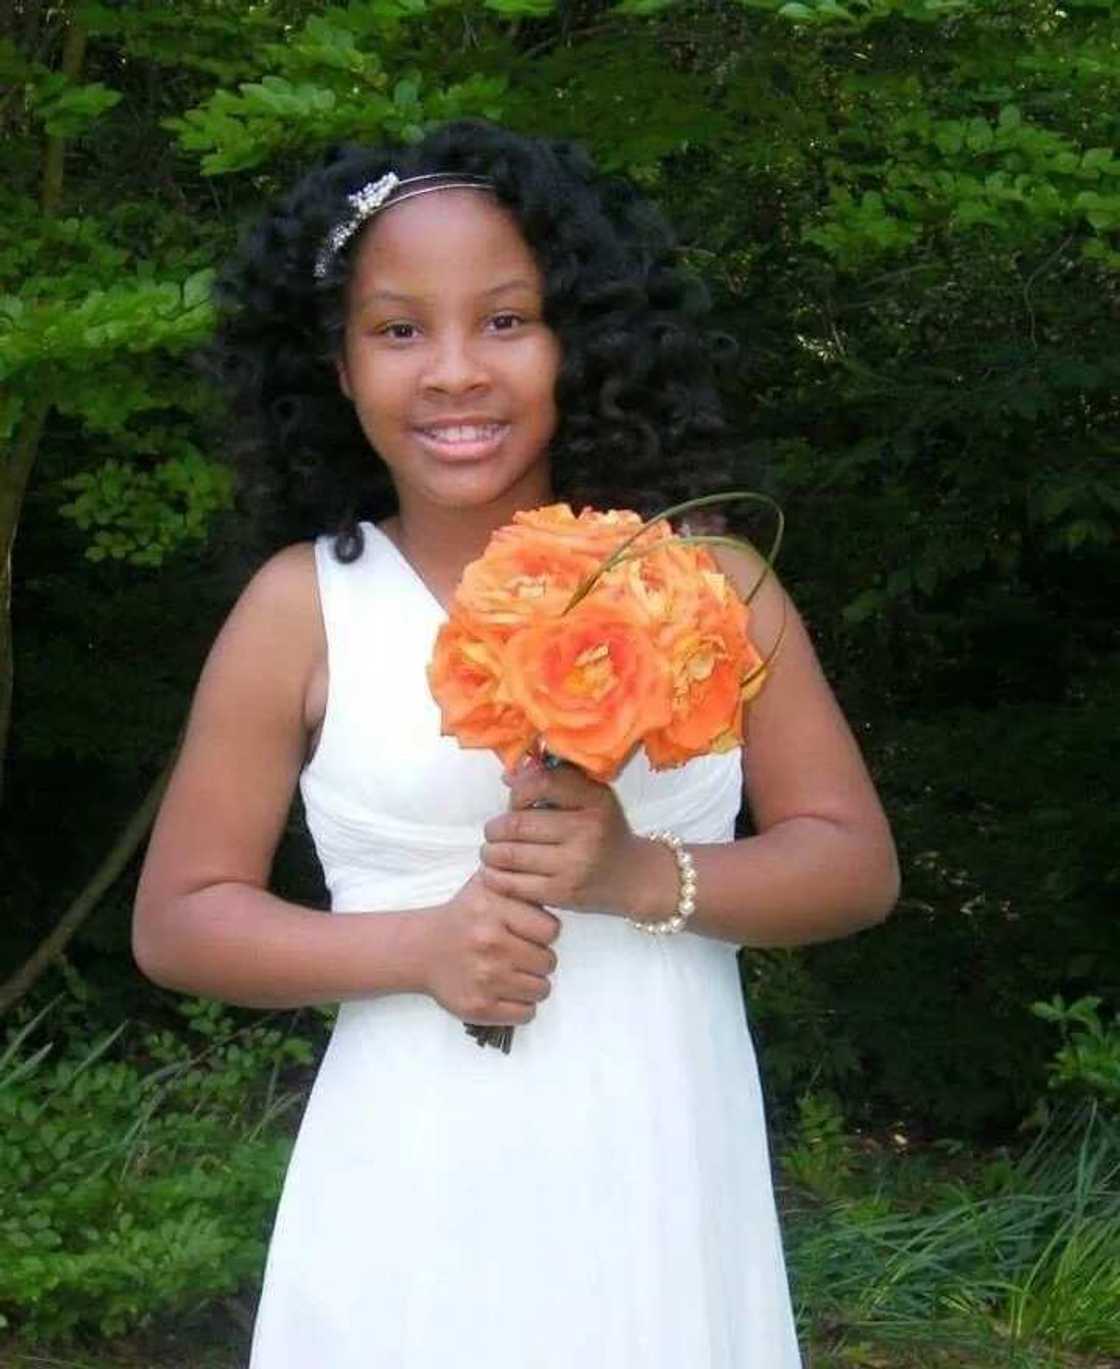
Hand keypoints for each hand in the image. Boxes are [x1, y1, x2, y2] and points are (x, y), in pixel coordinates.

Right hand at [421, 871, 559, 1026]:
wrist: (421, 950)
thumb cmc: (462, 917)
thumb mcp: (487, 886)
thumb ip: (518, 881)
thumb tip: (551, 881)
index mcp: (493, 910)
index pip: (551, 930)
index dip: (544, 932)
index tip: (530, 933)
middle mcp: (489, 943)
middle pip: (548, 962)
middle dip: (539, 959)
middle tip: (521, 955)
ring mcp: (484, 978)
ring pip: (541, 989)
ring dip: (532, 983)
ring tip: (514, 972)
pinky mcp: (478, 1007)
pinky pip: (526, 1014)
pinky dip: (521, 1005)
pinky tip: (507, 991)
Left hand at [480, 758, 660, 916]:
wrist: (633, 876)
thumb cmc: (604, 829)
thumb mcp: (592, 795)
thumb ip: (554, 779)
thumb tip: (508, 775)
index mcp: (594, 800)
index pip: (540, 784)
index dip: (517, 792)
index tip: (515, 801)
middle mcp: (585, 831)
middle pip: (517, 824)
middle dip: (495, 827)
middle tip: (493, 831)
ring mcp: (574, 865)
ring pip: (510, 855)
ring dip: (490, 852)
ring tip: (491, 850)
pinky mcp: (562, 894)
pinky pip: (514, 884)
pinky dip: (495, 877)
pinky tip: (494, 871)